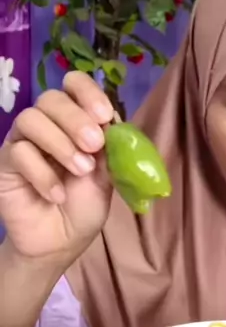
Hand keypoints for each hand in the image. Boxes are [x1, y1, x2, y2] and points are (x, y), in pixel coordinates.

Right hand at [0, 72, 113, 264]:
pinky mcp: (5, 163)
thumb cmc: (83, 205)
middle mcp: (47, 124)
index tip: (104, 115)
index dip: (87, 92)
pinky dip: (42, 173)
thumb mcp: (108, 177)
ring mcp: (22, 141)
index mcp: (75, 120)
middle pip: (51, 98)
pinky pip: (18, 152)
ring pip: (31, 119)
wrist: (60, 242)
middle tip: (94, 145)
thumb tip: (114, 124)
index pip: (74, 85)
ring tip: (80, 171)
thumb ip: (111, 149)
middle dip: (76, 119)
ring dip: (60, 143)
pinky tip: (56, 194)